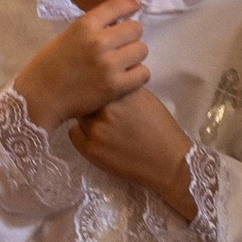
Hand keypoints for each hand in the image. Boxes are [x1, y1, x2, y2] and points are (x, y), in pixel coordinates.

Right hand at [13, 0, 150, 136]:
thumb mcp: (67, 37)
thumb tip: (117, 24)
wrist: (39, 98)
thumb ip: (91, 30)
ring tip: (123, 64)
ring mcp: (108, 64)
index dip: (130, 5)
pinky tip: (127, 78)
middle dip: (131, 36)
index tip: (136, 6)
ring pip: (141, 50)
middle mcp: (98, 41)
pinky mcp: (115, 86)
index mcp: (84, 25)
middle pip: (135, 29)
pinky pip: (143, 73)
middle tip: (122, 46)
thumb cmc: (47, 67)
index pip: (116, 6)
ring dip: (135, 56)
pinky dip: (137, 75)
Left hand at [75, 83, 195, 210]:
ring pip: (78, 115)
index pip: (96, 81)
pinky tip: (96, 140)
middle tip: (101, 113)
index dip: (98, 88)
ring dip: (86, 118)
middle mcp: (106, 107)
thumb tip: (106, 81)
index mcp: (121, 92)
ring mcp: (96, 129)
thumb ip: (124, 88)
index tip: (102, 94)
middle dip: (91, 102)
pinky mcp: (90, 149)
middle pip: (85, 97)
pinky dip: (81, 135)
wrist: (168, 160)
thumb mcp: (145, 97)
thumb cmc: (160, 127)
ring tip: (102, 127)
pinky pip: (74, 134)